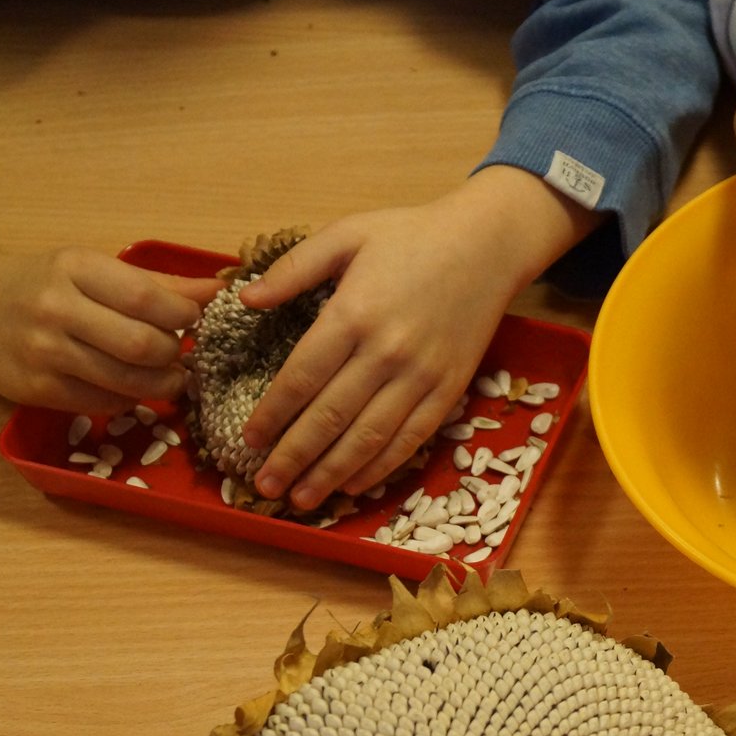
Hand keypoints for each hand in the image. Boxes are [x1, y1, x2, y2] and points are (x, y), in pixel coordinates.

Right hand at [0, 239, 211, 411]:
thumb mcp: (93, 268)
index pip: (145, 298)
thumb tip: (219, 290)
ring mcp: (43, 354)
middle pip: (141, 345)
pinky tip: (132, 386)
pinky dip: (129, 398)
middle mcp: (56, 310)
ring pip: (126, 382)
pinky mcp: (36, 390)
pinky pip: (103, 403)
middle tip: (180, 353)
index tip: (195, 320)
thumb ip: (157, 283)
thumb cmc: (43, 282)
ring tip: (168, 375)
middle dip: (173, 355)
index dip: (184, 315)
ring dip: (161, 384)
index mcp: (75, 268)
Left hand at [237, 166, 599, 509]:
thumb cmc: (412, 236)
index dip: (273, 415)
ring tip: (302, 500)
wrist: (488, 245)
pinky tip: (354, 484)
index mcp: (354, 314)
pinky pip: (410, 438)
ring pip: (369, 437)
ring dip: (332, 474)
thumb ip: (294, 268)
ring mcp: (422, 376)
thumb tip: (246, 299)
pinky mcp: (449, 390)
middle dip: (293, 457)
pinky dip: (380, 467)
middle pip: (330, 417)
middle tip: (264, 486)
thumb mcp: (347, 235)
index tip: (249, 439)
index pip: (302, 377)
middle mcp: (387, 352)